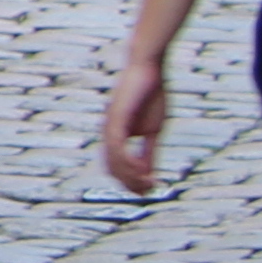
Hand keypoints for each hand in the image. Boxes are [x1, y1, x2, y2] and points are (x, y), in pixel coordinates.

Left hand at [100, 54, 170, 194]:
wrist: (148, 68)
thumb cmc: (151, 96)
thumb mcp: (153, 130)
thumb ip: (148, 150)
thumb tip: (148, 172)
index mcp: (116, 136)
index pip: (116, 166)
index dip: (130, 182)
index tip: (148, 191)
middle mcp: (108, 133)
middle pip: (112, 167)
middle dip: (129, 183)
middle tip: (147, 193)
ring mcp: (110, 125)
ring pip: (113, 159)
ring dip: (129, 175)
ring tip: (146, 184)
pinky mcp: (116, 117)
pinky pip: (116, 143)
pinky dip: (126, 159)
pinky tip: (139, 169)